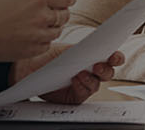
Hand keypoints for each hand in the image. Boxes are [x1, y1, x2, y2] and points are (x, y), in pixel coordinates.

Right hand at [0, 0, 75, 63]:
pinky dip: (43, 41)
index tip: (64, 1)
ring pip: (57, 31)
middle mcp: (41, 16)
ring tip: (37, 25)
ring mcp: (37, 35)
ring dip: (51, 28)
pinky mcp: (32, 50)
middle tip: (49, 13)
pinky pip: (47, 46)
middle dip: (59, 13)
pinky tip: (31, 36)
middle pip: (65, 15)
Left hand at [10, 44, 124, 104]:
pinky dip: (81, 86)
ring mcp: (84, 84)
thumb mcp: (67, 49)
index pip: (111, 58)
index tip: (114, 56)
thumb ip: (83, 50)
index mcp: (93, 57)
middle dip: (106, 69)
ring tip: (82, 73)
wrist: (28, 67)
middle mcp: (91, 72)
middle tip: (98, 65)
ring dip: (92, 78)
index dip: (116, 57)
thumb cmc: (48, 55)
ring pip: (96, 84)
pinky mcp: (75, 96)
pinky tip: (75, 79)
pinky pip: (83, 93)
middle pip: (108, 73)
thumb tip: (96, 48)